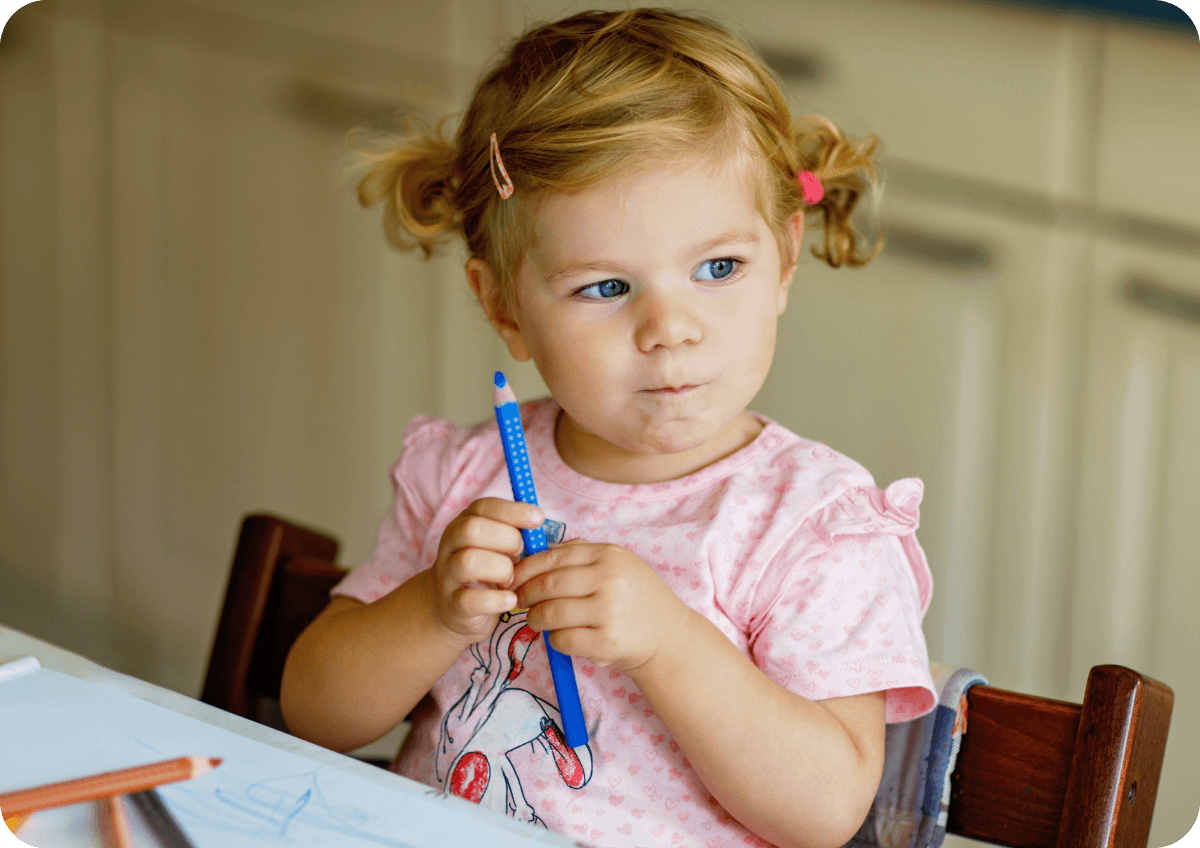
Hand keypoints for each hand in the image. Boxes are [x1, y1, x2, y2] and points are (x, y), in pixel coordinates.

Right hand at [431, 498, 543, 643]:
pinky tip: (510, 599)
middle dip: (507, 539)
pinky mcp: (452, 604)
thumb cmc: (484, 571)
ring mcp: (447, 575)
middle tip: (520, 554)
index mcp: (462, 525)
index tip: (538, 518)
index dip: (512, 510)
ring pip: (469, 562)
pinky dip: (496, 600)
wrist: (451, 608)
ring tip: (511, 580)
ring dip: (501, 570)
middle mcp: (450, 546)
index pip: (483, 507)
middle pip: (471, 530)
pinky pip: (470, 599)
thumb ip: (513, 532)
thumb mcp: (495, 546)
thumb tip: (538, 521)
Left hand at [512, 539, 689, 673]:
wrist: (669, 637)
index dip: (526, 569)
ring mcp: (609, 612)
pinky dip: (554, 641)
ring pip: (551, 613)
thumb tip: (535, 552)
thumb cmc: (636, 599)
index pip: (554, 556)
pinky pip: (563, 640)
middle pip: (548, 585)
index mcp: (609, 555)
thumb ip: (581, 555)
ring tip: (537, 621)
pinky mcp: (607, 643)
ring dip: (536, 619)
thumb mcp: (617, 565)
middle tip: (520, 602)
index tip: (513, 579)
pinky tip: (561, 638)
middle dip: (526, 595)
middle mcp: (610, 579)